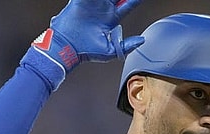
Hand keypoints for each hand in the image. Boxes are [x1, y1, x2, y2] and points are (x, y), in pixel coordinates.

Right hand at [22, 0, 144, 84]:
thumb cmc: (86, 51)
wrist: (68, 48)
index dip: (134, 0)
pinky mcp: (81, 0)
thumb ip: (127, 45)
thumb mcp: (111, 50)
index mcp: (111, 19)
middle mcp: (103, 9)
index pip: (127, 5)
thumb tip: (141, 40)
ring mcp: (93, 3)